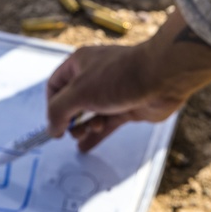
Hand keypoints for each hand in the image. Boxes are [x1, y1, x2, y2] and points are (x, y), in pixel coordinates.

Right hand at [46, 9, 210, 151]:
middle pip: (72, 102)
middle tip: (70, 132)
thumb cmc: (118, 77)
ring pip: (89, 114)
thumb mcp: (79, 92)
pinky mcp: (125, 107)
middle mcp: (93, 76)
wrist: (160, 78)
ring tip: (85, 133)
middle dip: (69, 119)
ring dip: (83, 127)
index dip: (51, 105)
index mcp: (79, 64)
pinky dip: (96, 135)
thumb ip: (59, 111)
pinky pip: (106, 123)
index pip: (55, 86)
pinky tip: (85, 147)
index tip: (54, 124)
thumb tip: (51, 129)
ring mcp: (111, 92)